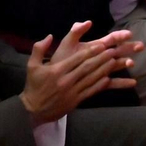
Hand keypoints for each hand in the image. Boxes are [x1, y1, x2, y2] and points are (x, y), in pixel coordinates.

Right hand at [20, 22, 140, 123]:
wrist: (34, 109)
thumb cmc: (33, 85)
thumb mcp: (31, 65)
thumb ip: (39, 49)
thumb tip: (49, 36)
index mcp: (56, 70)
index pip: (77, 59)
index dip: (90, 52)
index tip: (101, 45)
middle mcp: (66, 80)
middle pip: (87, 67)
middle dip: (101, 58)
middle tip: (112, 50)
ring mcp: (72, 92)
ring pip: (91, 79)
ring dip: (103, 69)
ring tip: (114, 61)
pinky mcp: (75, 101)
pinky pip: (90, 91)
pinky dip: (99, 84)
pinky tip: (108, 78)